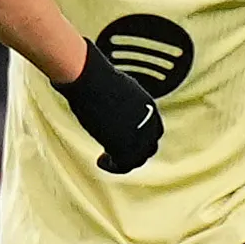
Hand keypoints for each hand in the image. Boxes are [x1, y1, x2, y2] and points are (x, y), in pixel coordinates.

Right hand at [53, 51, 162, 173]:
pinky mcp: (124, 145)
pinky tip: (100, 161)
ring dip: (122, 162)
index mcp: (149, 107)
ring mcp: (138, 134)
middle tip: (115, 154)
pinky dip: (113, 166)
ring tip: (106, 159)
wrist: (90, 79)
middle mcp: (148, 122)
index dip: (142, 139)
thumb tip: (112, 107)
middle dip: (134, 153)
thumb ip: (122, 101)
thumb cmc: (96, 77)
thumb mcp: (117, 88)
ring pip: (138, 159)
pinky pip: (123, 165)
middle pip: (149, 147)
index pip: (154, 131)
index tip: (125, 141)